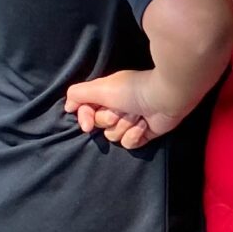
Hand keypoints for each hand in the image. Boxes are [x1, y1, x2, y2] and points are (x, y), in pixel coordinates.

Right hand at [61, 67, 192, 148]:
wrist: (165, 97)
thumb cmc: (131, 90)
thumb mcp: (99, 88)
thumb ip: (78, 94)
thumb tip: (68, 107)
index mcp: (107, 95)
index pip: (86, 112)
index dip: (85, 119)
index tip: (87, 125)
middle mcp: (117, 107)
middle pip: (100, 125)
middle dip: (110, 120)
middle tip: (122, 111)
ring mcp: (131, 121)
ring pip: (114, 136)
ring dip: (125, 126)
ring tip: (137, 116)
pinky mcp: (144, 133)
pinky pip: (129, 144)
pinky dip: (136, 135)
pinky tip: (144, 125)